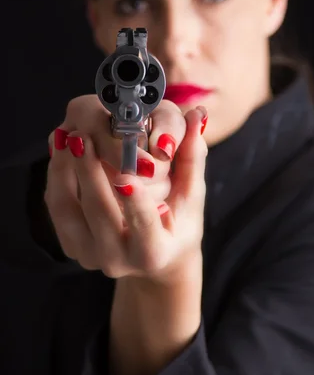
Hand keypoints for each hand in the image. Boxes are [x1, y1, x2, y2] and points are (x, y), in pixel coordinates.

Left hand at [45, 95, 207, 281]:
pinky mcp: (70, 245)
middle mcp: (118, 260)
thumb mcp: (192, 194)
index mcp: (154, 252)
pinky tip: (60, 149)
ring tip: (68, 137)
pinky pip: (57, 208)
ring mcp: (90, 255)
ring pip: (68, 211)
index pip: (144, 227)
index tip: (125, 175)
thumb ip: (192, 155)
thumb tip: (197, 115)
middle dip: (90, 173)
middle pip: (99, 214)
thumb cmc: (178, 221)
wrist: (154, 257)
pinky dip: (56, 176)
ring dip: (65, 171)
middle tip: (85, 137)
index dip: (135, 202)